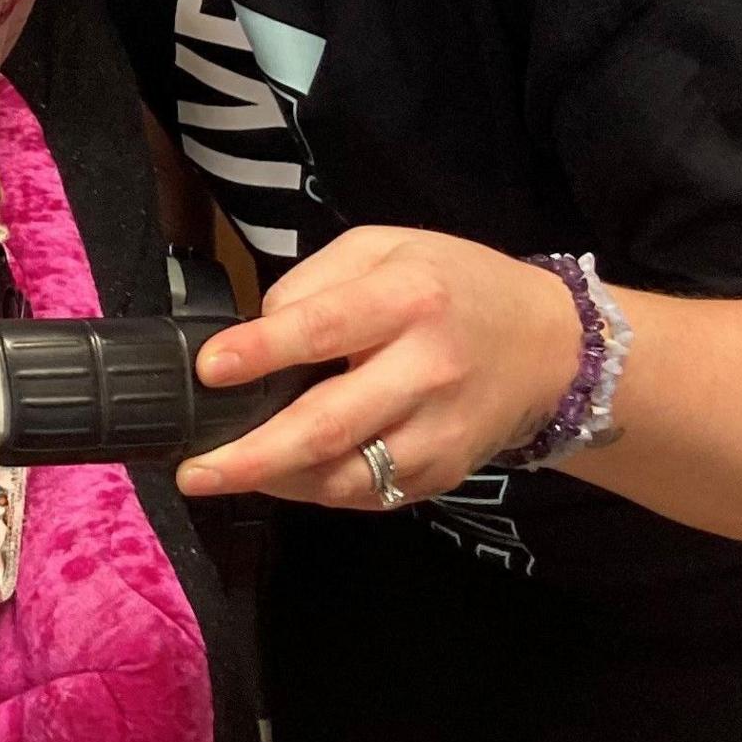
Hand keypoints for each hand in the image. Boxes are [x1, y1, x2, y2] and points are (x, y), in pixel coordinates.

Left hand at [174, 227, 584, 508]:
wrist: (549, 345)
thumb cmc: (452, 285)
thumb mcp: (385, 247)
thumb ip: (316, 282)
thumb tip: (254, 333)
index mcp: (408, 300)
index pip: (323, 328)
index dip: (260, 353)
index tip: (207, 370)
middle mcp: (427, 370)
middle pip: (328, 426)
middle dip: (251, 456)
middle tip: (193, 470)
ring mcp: (438, 432)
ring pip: (343, 476)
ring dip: (275, 482)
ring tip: (222, 474)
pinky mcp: (442, 473)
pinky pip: (366, 493)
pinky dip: (316, 490)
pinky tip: (281, 476)